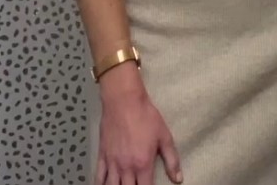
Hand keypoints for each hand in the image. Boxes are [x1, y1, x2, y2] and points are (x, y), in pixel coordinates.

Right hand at [96, 64, 182, 184]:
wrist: (124, 100)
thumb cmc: (146, 116)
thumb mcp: (164, 136)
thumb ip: (172, 159)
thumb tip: (178, 179)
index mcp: (143, 164)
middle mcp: (126, 167)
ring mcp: (112, 162)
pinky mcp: (102, 154)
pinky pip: (98, 176)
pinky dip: (100, 183)